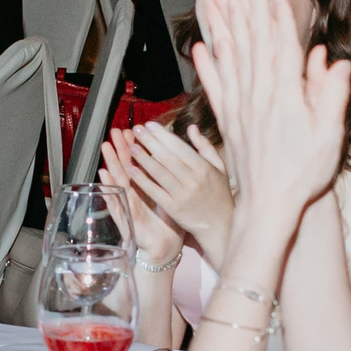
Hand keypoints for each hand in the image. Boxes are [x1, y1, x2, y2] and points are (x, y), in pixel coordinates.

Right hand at [101, 131, 182, 261]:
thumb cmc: (168, 225)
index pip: (141, 163)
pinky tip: (103, 175)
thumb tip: (177, 159)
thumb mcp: (172, 197)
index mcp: (147, 189)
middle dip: (121, 148)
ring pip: (119, 180)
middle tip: (115, 131)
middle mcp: (135, 195)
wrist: (165, 249)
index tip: (134, 130)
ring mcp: (128, 206)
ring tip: (106, 146)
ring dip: (111, 162)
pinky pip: (115, 200)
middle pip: (127, 168)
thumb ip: (171, 179)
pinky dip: (108, 188)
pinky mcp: (125, 218)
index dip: (137, 147)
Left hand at [123, 121, 230, 247]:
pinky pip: (154, 190)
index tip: (149, 125)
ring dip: (143, 158)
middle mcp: (192, 179)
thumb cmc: (219, 194)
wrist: (219, 225)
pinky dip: (141, 180)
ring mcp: (182, 194)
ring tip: (131, 146)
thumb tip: (191, 127)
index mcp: (203, 167)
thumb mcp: (219, 167)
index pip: (179, 147)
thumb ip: (205, 146)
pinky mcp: (173, 208)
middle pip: (166, 157)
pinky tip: (131, 169)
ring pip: (158, 172)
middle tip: (136, 129)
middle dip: (150, 142)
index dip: (162, 135)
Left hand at [193, 0, 349, 229]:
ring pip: (229, 58)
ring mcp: (239, 107)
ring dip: (223, 27)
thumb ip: (331, 96)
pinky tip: (200, 46)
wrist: (268, 205)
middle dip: (247, 11)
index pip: (281, 49)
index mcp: (286, 98)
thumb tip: (338, 61)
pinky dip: (206, 65)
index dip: (277, 20)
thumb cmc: (303, 174)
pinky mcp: (227, 121)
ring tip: (217, 1)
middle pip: (252, 45)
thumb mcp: (329, 136)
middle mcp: (258, 97)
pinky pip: (213, 86)